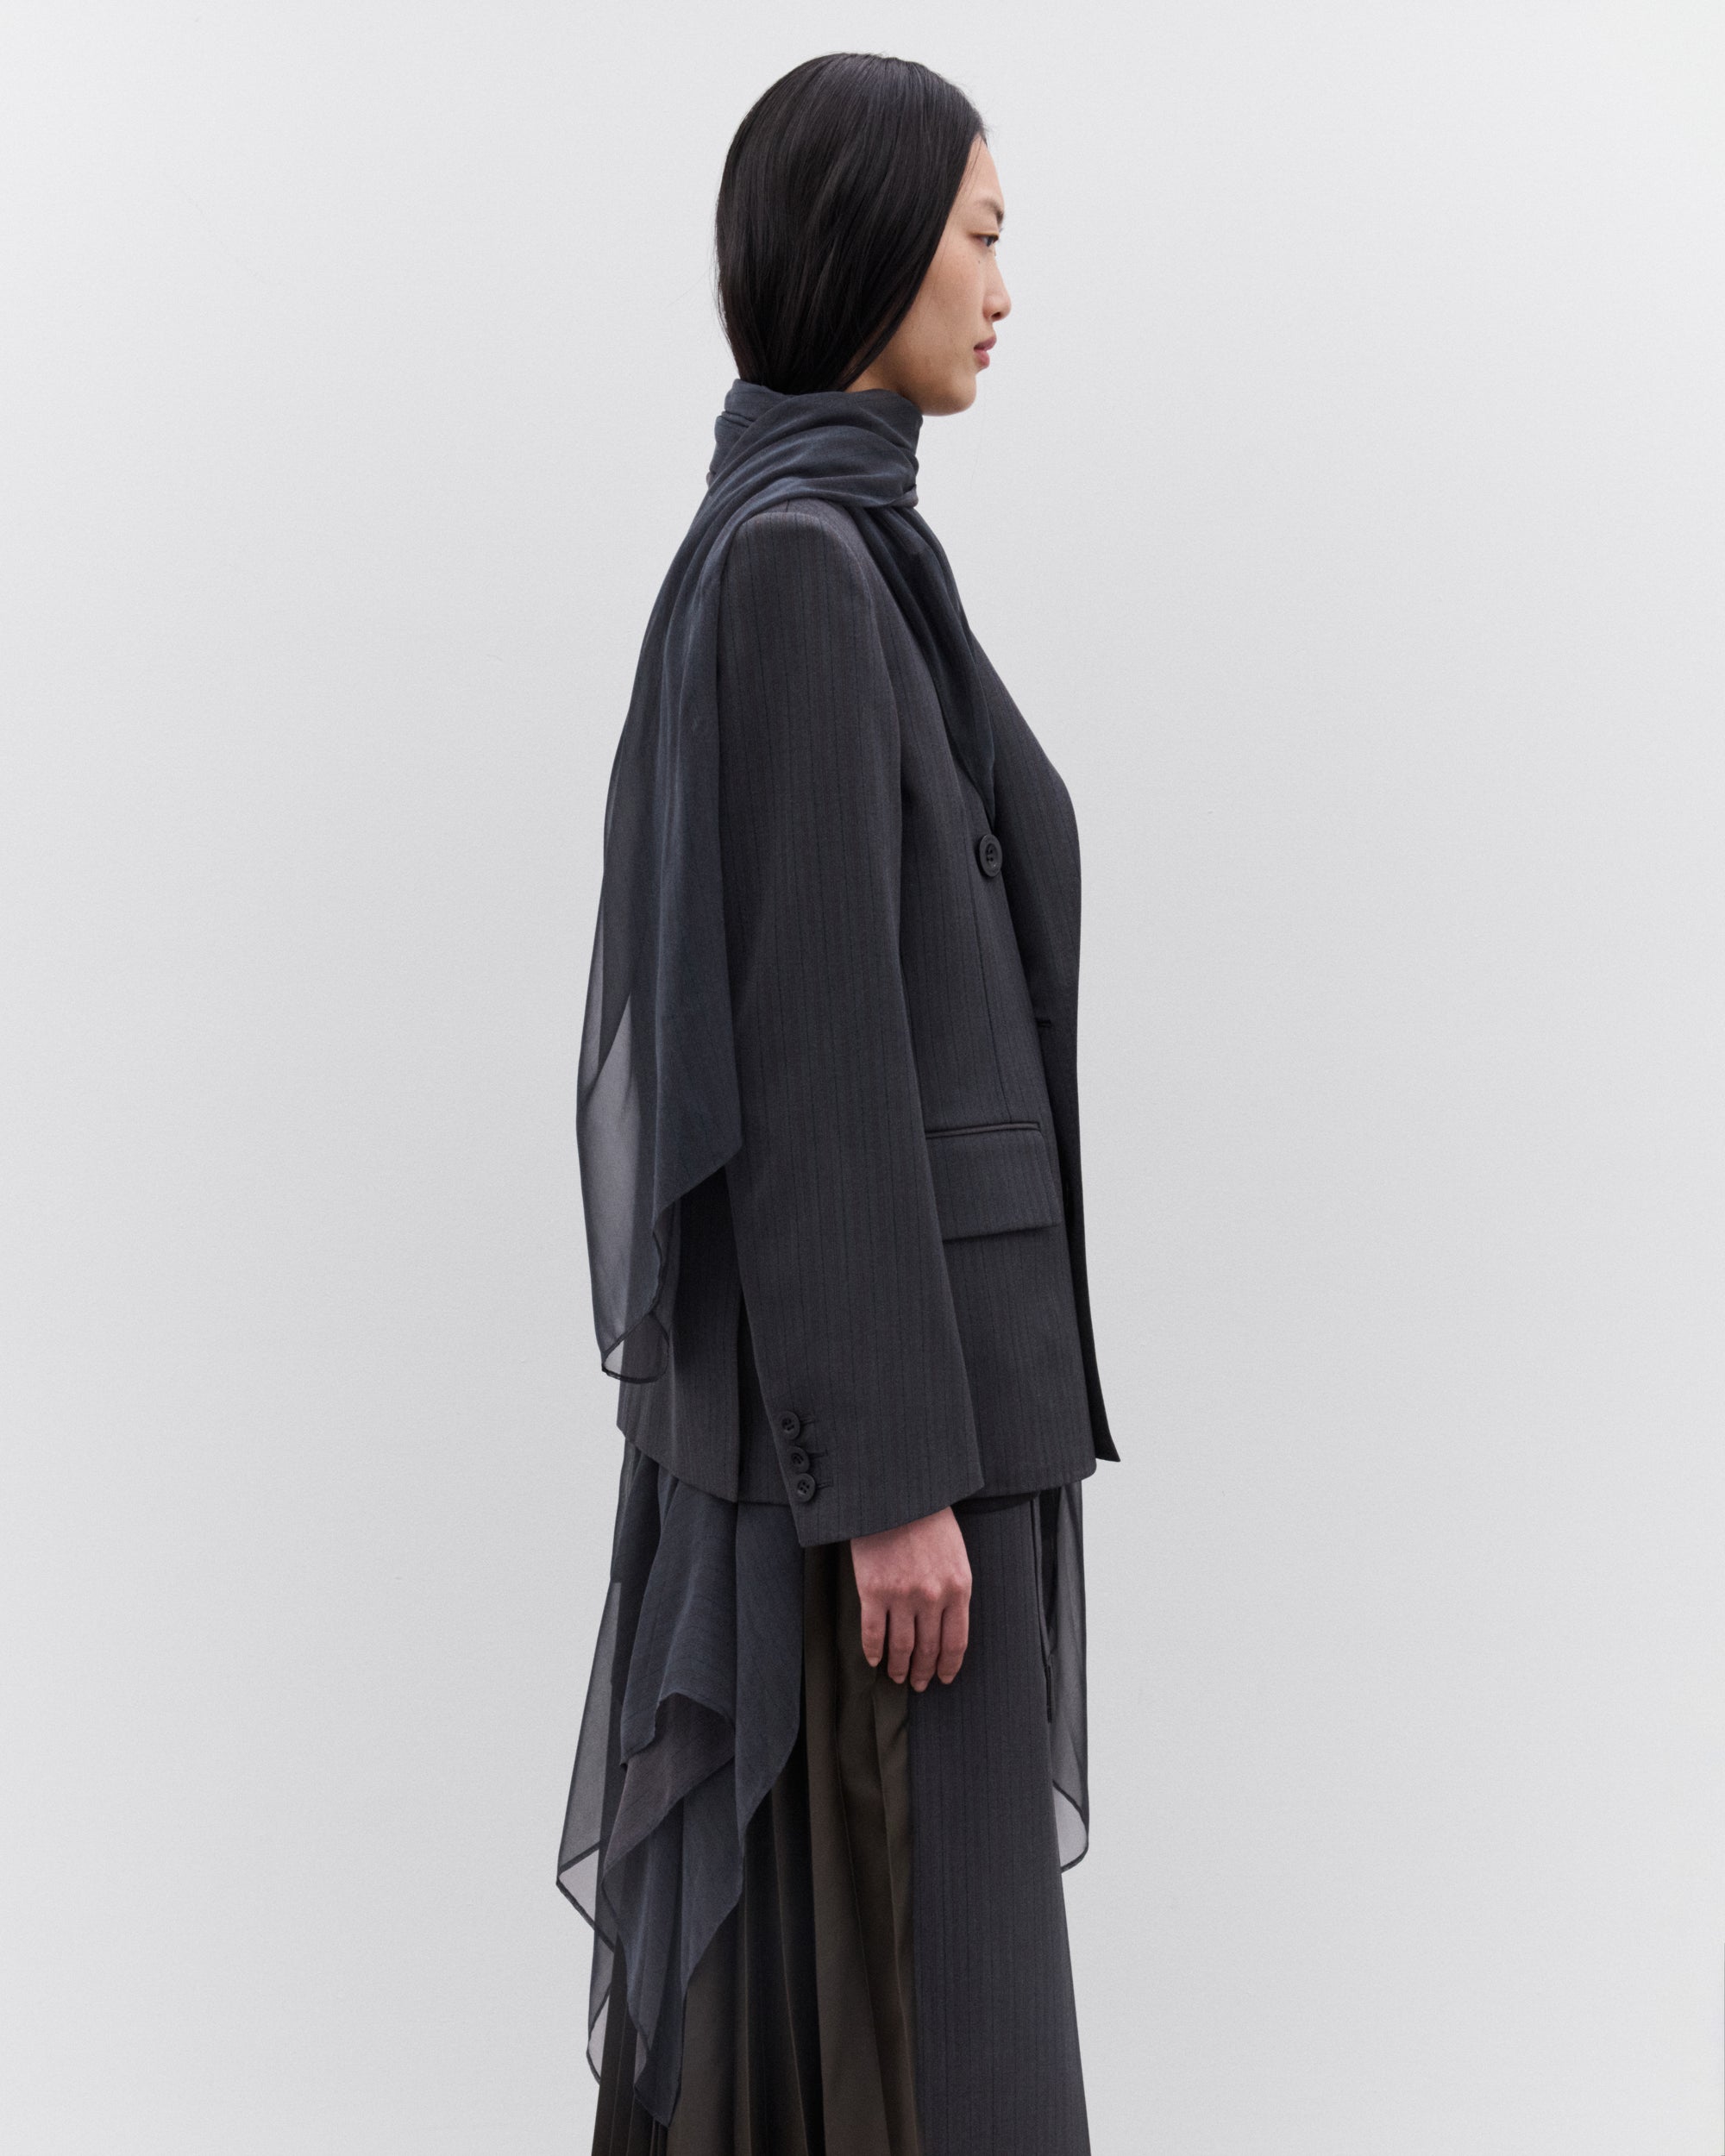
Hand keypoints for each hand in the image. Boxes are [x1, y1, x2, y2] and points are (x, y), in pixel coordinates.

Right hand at [849, 1506, 971, 1689]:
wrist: (897, 1494)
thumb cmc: (929, 1518)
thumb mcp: (956, 1553)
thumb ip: (954, 1587)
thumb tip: (947, 1622)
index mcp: (959, 1588)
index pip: (957, 1641)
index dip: (949, 1665)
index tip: (943, 1677)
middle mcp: (933, 1598)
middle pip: (928, 1649)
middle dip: (924, 1671)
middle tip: (919, 1683)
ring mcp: (901, 1596)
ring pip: (901, 1647)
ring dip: (899, 1667)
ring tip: (897, 1676)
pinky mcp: (872, 1591)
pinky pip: (872, 1633)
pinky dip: (872, 1652)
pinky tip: (874, 1660)